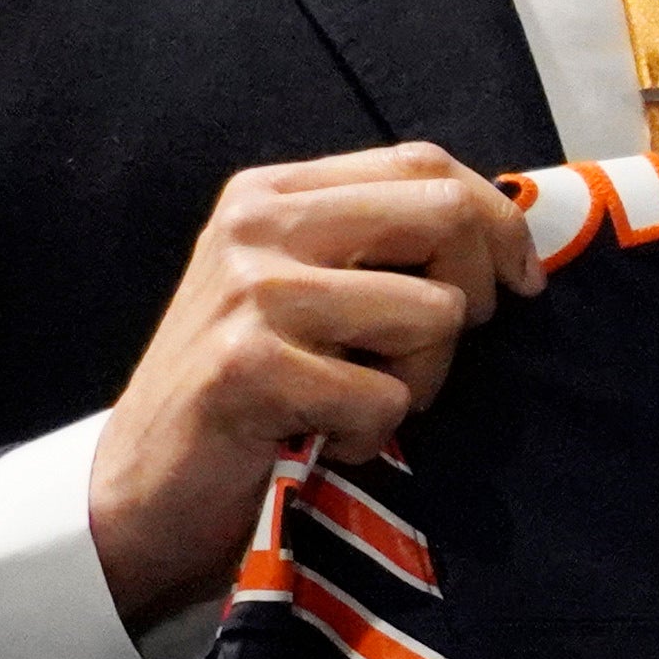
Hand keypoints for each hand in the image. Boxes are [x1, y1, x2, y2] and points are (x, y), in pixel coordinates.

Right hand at [88, 144, 539, 627]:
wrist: (136, 494)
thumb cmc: (246, 399)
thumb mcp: (303, 294)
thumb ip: (378, 249)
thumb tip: (506, 236)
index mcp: (273, 194)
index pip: (424, 164)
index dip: (497, 220)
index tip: (522, 282)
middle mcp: (257, 225)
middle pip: (444, 215)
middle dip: (478, 295)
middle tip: (438, 356)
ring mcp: (251, 292)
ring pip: (434, 314)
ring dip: (420, 384)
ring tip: (355, 408)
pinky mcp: (250, 367)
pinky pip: (386, 397)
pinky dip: (369, 437)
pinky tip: (316, 443)